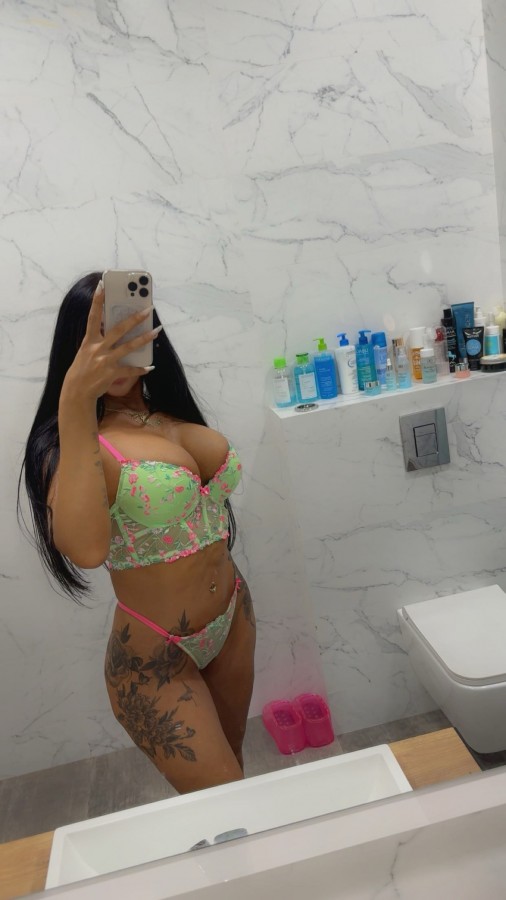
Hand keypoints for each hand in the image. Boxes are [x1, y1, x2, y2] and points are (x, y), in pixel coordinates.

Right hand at [62, 280, 159, 401]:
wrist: (76, 392)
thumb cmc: (82, 370)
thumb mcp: (85, 352)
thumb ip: (97, 341)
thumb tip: (113, 331)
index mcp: (89, 340)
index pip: (92, 316)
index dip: (97, 300)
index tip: (102, 285)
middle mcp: (97, 348)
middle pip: (118, 329)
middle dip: (134, 318)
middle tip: (148, 309)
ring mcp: (105, 361)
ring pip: (128, 347)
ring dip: (145, 338)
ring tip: (157, 331)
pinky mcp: (112, 374)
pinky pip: (130, 370)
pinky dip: (141, 369)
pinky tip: (150, 367)